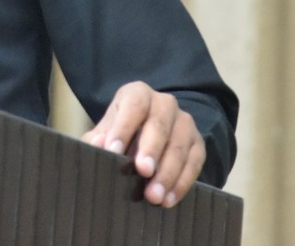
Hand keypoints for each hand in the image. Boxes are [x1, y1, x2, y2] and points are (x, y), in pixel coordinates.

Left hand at [80, 81, 203, 207]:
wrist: (146, 136)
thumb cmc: (121, 132)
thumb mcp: (107, 131)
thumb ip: (98, 138)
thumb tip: (97, 145)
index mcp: (138, 94)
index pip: (133, 105)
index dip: (123, 127)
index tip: (113, 151)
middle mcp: (164, 103)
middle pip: (160, 124)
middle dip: (151, 149)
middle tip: (143, 170)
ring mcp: (184, 122)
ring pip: (179, 146)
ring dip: (167, 173)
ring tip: (153, 196)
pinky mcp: (198, 143)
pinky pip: (195, 162)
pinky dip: (182, 183)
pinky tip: (168, 199)